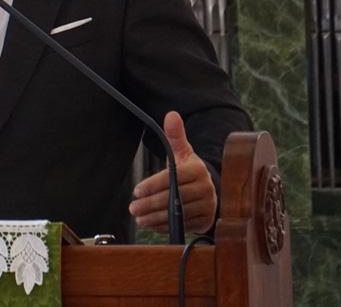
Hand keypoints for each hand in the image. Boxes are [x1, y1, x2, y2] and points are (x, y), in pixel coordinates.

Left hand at [128, 111, 216, 233]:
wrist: (208, 189)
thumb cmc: (188, 169)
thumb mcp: (182, 151)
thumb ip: (175, 135)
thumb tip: (171, 114)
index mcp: (198, 170)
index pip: (173, 178)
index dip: (154, 184)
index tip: (136, 190)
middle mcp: (205, 188)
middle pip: (174, 198)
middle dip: (151, 204)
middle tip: (133, 208)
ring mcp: (207, 206)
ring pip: (178, 214)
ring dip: (155, 217)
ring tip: (139, 218)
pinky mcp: (205, 220)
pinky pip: (183, 225)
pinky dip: (165, 226)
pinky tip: (151, 224)